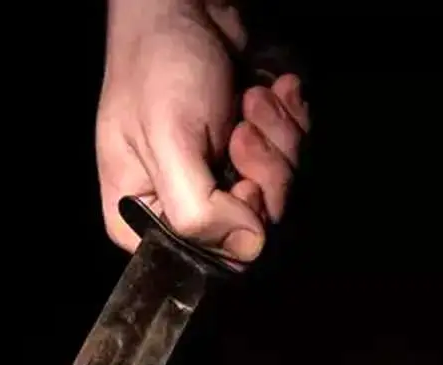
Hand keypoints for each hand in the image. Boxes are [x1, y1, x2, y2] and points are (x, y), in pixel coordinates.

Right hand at [97, 1, 309, 262]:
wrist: (183, 6)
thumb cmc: (159, 67)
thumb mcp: (168, 141)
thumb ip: (200, 210)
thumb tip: (249, 249)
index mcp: (147, 216)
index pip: (207, 262)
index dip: (237, 230)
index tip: (242, 187)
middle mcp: (186, 204)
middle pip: (256, 226)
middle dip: (264, 170)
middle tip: (242, 129)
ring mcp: (224, 176)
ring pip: (282, 188)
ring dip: (278, 137)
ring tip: (251, 99)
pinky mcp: (254, 148)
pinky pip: (294, 154)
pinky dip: (288, 118)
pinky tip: (271, 91)